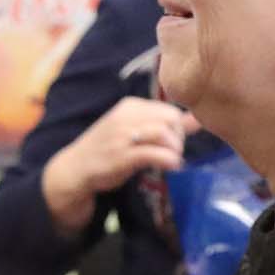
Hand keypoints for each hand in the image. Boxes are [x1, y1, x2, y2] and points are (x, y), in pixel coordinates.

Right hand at [40, 96, 193, 233]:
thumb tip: (198, 118)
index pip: (168, 109)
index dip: (177, 127)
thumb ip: (164, 124)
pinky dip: (170, 160)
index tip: (172, 142)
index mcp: (130, 106)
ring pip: (164, 134)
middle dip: (178, 138)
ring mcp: (123, 137)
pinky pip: (155, 154)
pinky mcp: (123, 156)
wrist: (76, 168)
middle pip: (170, 119)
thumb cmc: (108, 148)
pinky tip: (172, 166)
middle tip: (173, 152)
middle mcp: (126, 117)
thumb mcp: (134, 129)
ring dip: (175, 149)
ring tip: (173, 159)